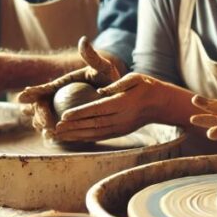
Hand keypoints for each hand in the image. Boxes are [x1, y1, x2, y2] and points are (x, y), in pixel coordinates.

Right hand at [16, 37, 121, 135]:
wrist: (118, 97)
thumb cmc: (108, 81)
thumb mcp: (102, 68)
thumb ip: (92, 57)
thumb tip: (83, 40)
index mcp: (59, 86)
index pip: (42, 90)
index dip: (31, 93)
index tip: (22, 97)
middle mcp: (55, 100)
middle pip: (37, 108)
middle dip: (36, 113)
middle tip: (42, 119)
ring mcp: (58, 114)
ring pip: (42, 121)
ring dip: (42, 125)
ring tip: (47, 129)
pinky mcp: (66, 126)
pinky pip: (56, 132)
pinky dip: (53, 134)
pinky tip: (55, 137)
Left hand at [53, 73, 170, 141]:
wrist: (160, 104)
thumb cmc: (145, 86)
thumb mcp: (135, 78)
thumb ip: (118, 83)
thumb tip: (101, 90)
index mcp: (122, 103)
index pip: (97, 109)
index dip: (80, 113)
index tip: (64, 115)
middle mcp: (121, 118)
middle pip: (93, 124)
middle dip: (73, 127)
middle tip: (56, 127)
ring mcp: (120, 127)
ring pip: (95, 133)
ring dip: (76, 135)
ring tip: (60, 135)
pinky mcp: (120, 132)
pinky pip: (100, 136)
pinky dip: (85, 138)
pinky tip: (73, 138)